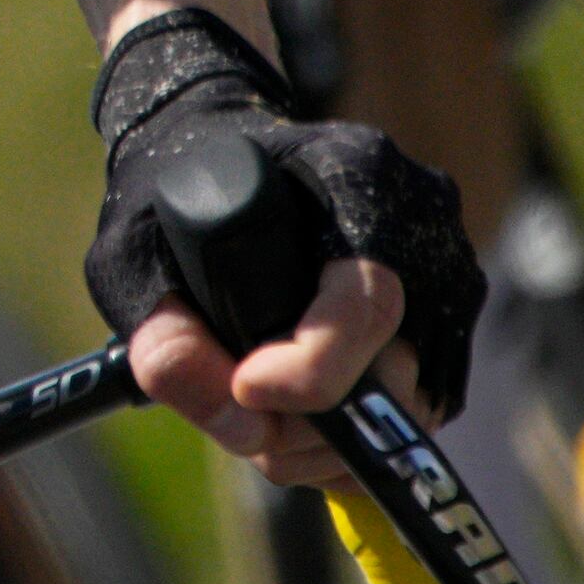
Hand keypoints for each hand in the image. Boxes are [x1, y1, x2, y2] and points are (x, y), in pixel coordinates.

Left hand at [82, 11, 478, 491]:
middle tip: (233, 410)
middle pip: (390, 374)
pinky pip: (417, 405)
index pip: (365, 302)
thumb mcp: (134, 254)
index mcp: (356, 176)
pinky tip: (293, 407)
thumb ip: (166, 338)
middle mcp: (422, 222)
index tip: (245, 388)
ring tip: (255, 409)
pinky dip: (352, 430)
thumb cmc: (171, 195)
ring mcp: (447, 270)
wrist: (213, 145)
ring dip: (325, 437)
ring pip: (409, 406)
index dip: (310, 370)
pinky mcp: (449, 317)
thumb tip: (233, 418)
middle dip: (303, 422)